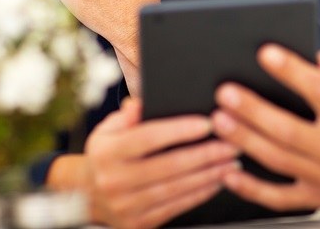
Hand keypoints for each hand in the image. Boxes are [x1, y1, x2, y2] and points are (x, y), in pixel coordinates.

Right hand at [84, 98, 239, 228]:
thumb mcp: (108, 129)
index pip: (148, 138)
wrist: (87, 196)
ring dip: (209, 174)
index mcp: (106, 152)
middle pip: (169, 165)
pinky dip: (200, 193)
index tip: (207, 122)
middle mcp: (114, 181)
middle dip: (206, 153)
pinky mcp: (139, 223)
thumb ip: (127, 115)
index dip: (179, 130)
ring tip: (231, 161)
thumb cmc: (107, 154)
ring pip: (177, 188)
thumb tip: (142, 103)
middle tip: (233, 143)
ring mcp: (126, 206)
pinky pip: (176, 207)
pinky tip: (217, 180)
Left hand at [211, 46, 319, 210]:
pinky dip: (251, 190)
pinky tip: (228, 174)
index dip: (291, 70)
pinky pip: (279, 198)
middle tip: (226, 93)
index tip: (265, 53)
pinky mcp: (316, 197)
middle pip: (288, 129)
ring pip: (278, 160)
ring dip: (245, 141)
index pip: (319, 90)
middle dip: (253, 111)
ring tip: (220, 122)